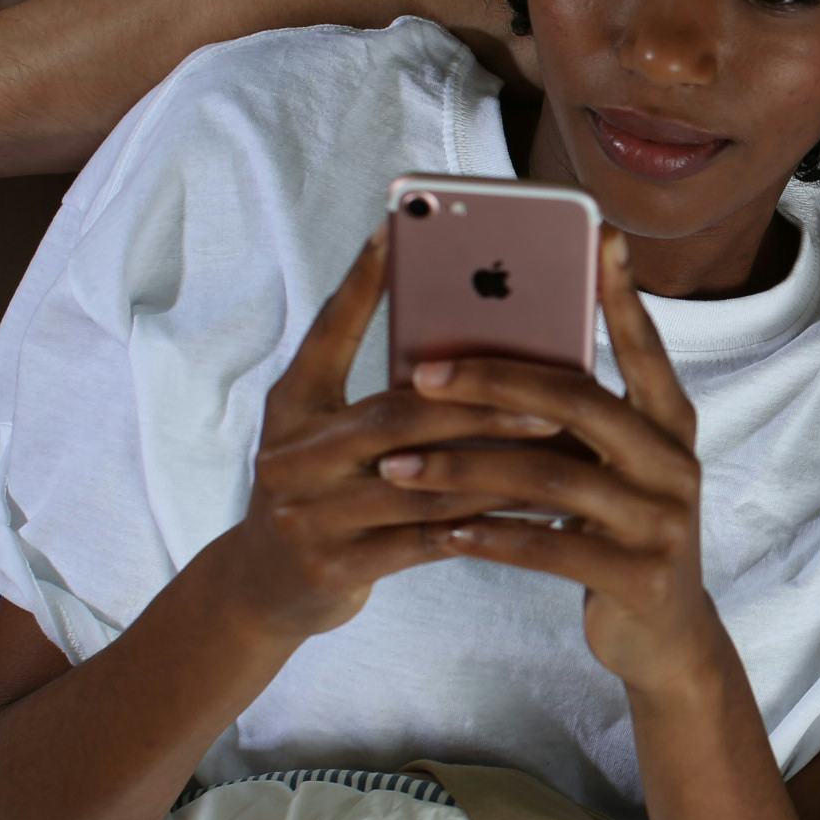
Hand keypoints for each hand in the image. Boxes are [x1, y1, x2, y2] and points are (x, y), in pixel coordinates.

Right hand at [204, 221, 562, 641]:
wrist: (262, 590)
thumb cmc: (321, 492)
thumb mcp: (324, 433)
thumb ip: (377, 391)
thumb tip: (466, 339)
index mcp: (290, 406)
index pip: (328, 332)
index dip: (362, 282)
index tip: (398, 228)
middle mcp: (290, 455)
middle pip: (394, 415)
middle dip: (476, 401)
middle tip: (546, 391)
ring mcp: (307, 516)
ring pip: (419, 483)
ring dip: (496, 464)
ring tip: (558, 446)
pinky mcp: (332, 568)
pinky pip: (426, 541)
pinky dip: (484, 522)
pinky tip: (534, 508)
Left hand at [387, 226, 726, 694]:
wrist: (664, 636)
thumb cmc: (618, 532)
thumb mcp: (611, 466)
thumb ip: (576, 418)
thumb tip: (493, 351)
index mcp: (672, 423)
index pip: (642, 346)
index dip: (620, 295)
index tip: (597, 238)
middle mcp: (676, 463)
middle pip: (578, 403)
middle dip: (493, 381)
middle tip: (419, 372)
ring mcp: (663, 520)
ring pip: (551, 479)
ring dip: (465, 469)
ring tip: (398, 466)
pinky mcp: (639, 575)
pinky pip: (550, 548)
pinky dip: (490, 537)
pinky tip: (441, 530)